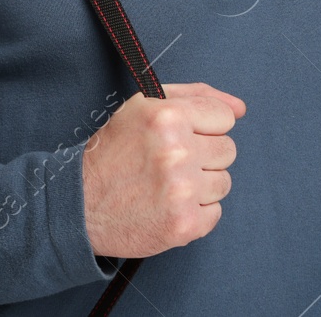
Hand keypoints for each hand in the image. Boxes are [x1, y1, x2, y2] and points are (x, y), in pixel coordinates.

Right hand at [81, 81, 244, 259]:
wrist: (80, 203)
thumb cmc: (114, 151)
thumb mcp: (144, 106)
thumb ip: (195, 96)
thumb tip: (240, 108)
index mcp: (167, 116)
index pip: (224, 117)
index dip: (202, 126)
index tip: (181, 136)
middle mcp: (177, 151)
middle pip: (228, 150)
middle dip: (203, 155)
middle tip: (170, 162)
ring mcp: (182, 191)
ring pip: (224, 182)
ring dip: (200, 185)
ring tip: (168, 184)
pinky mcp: (184, 224)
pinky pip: (215, 213)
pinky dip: (195, 212)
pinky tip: (168, 205)